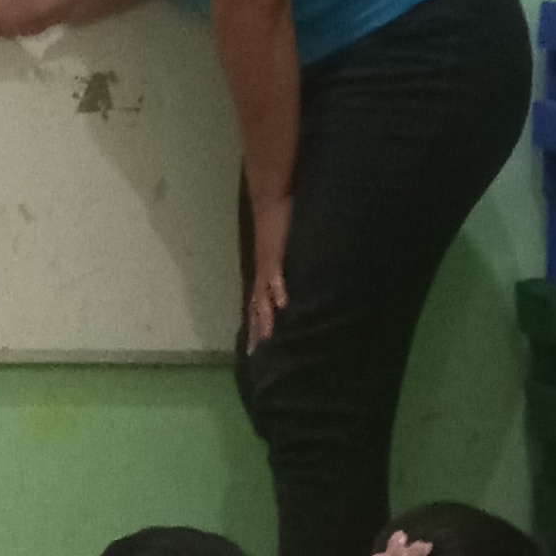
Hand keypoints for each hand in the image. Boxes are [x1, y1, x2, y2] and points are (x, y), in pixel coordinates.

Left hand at [245, 190, 292, 350]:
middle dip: (257, 331)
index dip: (257, 327)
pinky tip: (282, 303)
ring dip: (265, 317)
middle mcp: (263, 274)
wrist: (272, 199)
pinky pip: (275, 274)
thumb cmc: (281, 225)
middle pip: (257, 308)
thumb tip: (298, 288)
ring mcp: (268, 265)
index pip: (259, 307)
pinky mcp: (275, 254)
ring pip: (264, 297)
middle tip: (257, 356)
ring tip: (268, 338)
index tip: (257, 350)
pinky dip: (277, 288)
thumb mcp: (286, 254)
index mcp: (265, 276)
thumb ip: (291, 269)